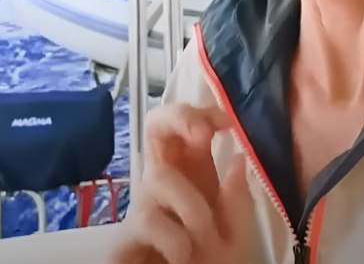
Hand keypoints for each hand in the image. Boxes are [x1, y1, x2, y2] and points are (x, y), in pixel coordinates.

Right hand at [109, 104, 253, 263]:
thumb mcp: (237, 236)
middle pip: (154, 126)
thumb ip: (237, 200)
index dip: (201, 114)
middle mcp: (164, 183)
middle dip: (178, 119)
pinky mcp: (125, 240)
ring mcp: (143, 209)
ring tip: (208, 241)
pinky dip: (176, 240)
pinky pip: (148, 222)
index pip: (187, 126)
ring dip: (194, 209)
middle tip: (204, 135)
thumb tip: (237, 157)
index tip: (226, 125)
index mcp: (193, 175)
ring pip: (159, 179)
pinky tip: (183, 258)